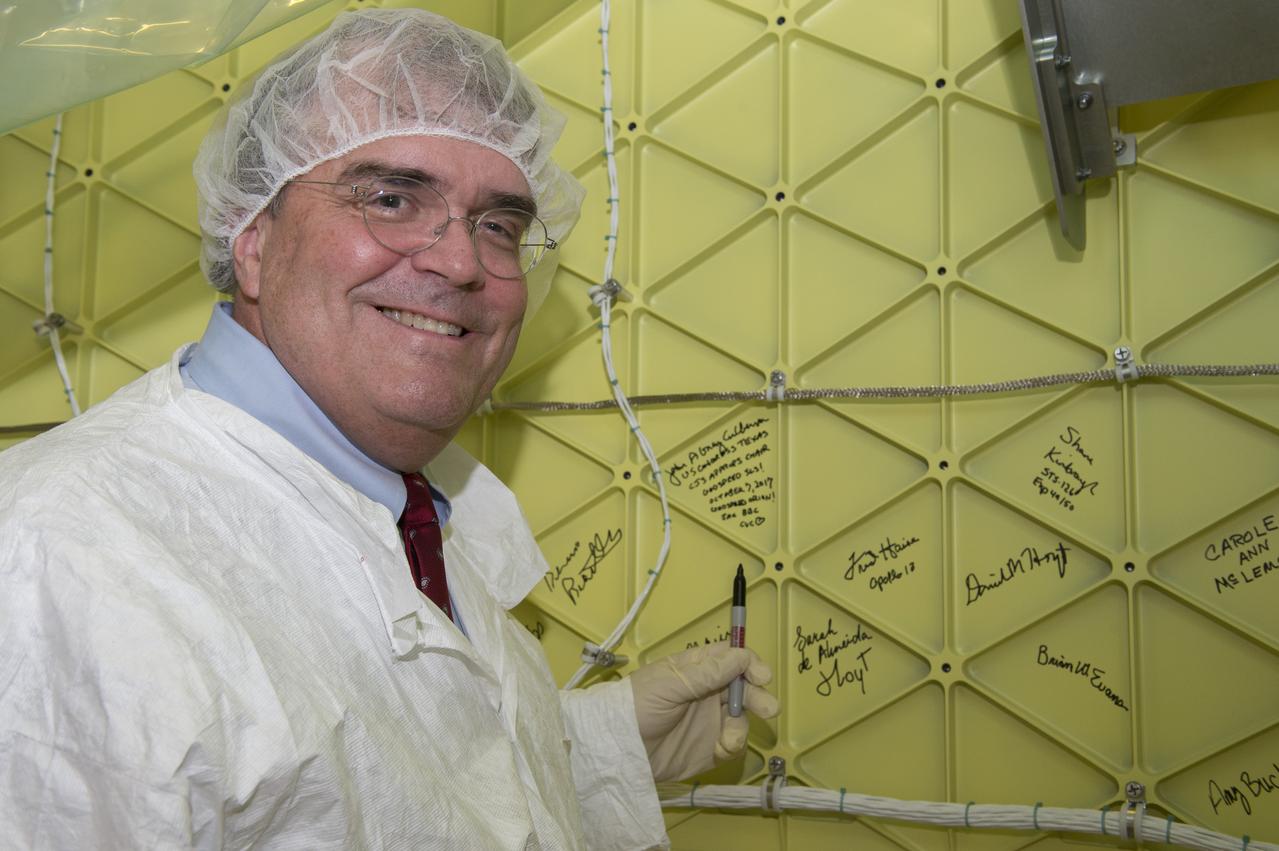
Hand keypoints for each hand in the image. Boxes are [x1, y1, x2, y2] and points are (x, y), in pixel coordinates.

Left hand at [628, 642, 779, 781]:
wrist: (618, 751)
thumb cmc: (636, 707)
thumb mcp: (670, 685)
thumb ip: (707, 674)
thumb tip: (741, 656)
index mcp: (695, 669)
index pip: (730, 658)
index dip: (749, 664)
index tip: (761, 675)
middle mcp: (706, 692)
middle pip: (744, 687)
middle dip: (758, 696)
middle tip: (768, 708)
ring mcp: (709, 720)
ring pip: (742, 717)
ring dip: (742, 726)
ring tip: (729, 738)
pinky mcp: (709, 748)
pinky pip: (733, 744)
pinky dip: (733, 746)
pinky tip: (720, 749)